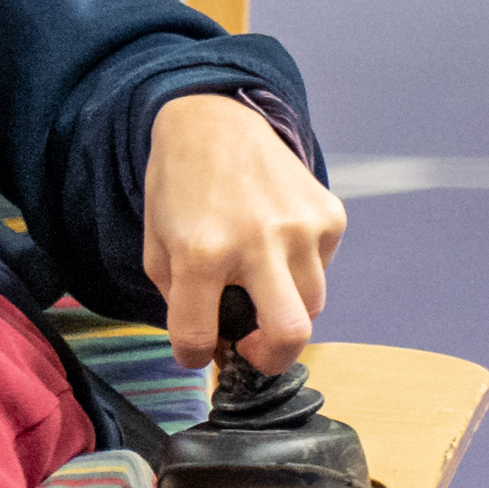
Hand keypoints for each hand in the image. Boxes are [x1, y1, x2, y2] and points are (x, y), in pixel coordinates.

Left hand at [142, 91, 343, 374]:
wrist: (214, 127)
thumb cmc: (180, 194)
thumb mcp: (158, 251)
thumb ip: (180, 304)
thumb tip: (216, 348)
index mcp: (201, 253)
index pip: (199, 335)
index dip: (195, 357)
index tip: (199, 354)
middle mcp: (258, 241)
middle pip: (290, 334)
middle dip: (272, 360)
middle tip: (254, 353)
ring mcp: (302, 227)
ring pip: (312, 307)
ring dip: (284, 311)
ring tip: (258, 289)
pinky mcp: (331, 215)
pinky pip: (322, 269)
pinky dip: (299, 273)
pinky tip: (274, 247)